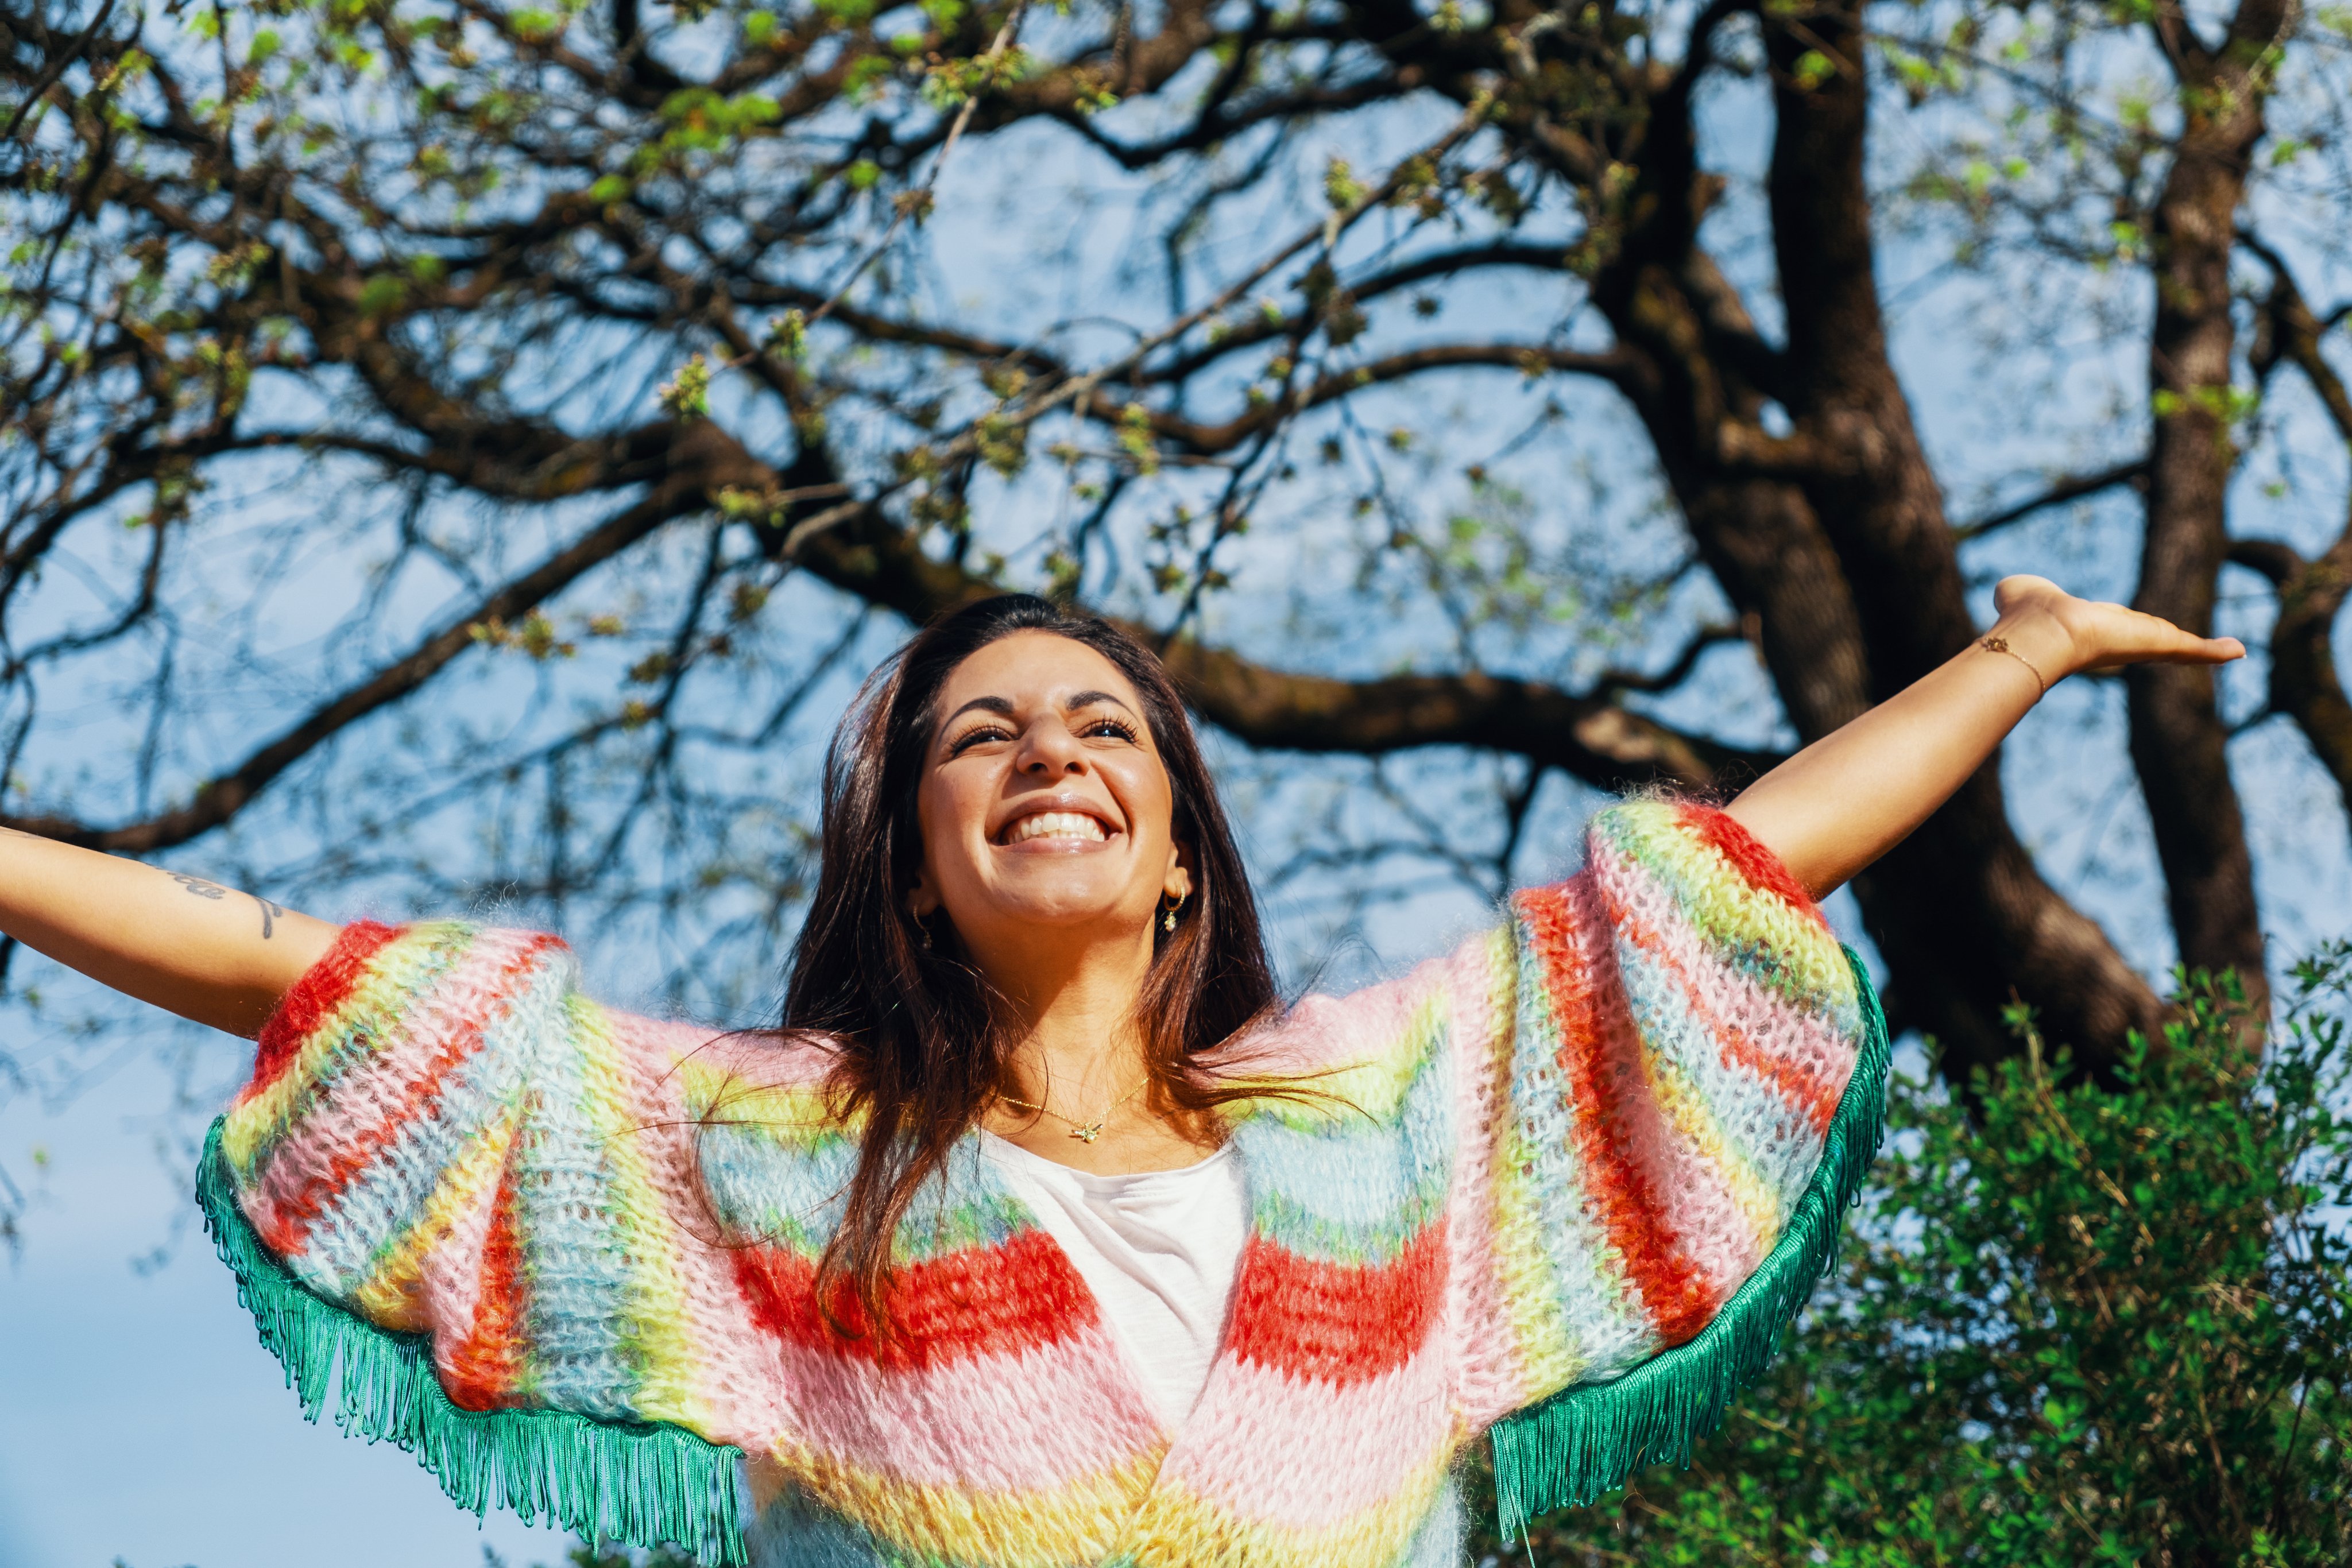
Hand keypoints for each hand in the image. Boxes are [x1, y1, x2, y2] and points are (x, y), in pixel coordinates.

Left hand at [1989, 574, 2244, 681]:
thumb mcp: (2017, 593)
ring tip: (2232, 651)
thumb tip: (2004, 591)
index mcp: (2087, 628)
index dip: (2122, 629)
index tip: (2135, 631)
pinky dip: (2215, 652)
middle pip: (2149, 639)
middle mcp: (2115, 638)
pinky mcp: (2158, 645)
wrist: (2043, 634)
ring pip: (2175, 646)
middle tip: (2195, 646)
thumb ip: (2014, 593)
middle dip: (2170, 642)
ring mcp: (2138, 643)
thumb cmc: (2022, 615)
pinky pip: (2191, 651)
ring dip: (2202, 650)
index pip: (2110, 629)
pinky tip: (2238, 651)